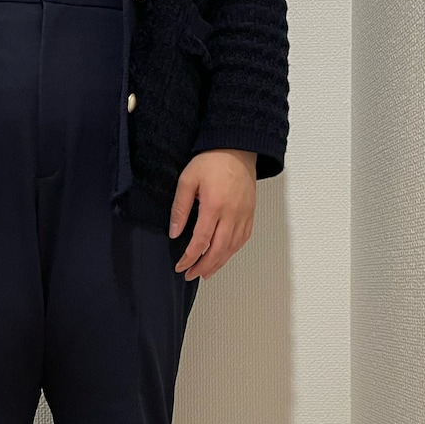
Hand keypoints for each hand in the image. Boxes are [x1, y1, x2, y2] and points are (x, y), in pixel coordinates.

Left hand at [168, 150, 257, 280]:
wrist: (237, 148)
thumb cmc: (211, 161)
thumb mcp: (187, 180)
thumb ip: (180, 208)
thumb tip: (174, 232)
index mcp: (214, 206)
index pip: (201, 241)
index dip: (190, 258)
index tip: (180, 266)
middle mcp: (232, 214)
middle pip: (218, 250)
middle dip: (203, 266)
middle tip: (190, 275)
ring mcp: (244, 215)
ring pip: (232, 248)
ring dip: (218, 263)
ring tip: (205, 273)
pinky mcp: (250, 214)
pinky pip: (243, 239)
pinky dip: (232, 252)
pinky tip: (222, 257)